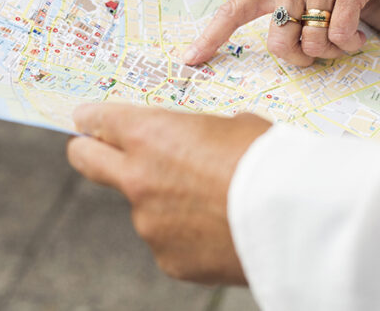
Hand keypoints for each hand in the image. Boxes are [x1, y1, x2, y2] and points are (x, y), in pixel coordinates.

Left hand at [66, 103, 271, 283]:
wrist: (293, 218)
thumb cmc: (269, 159)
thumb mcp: (232, 125)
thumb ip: (197, 134)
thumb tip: (195, 142)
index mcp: (149, 135)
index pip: (98, 121)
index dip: (93, 119)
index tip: (89, 121)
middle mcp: (137, 179)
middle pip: (86, 160)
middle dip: (88, 151)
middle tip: (100, 150)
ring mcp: (149, 224)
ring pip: (144, 207)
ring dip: (165, 201)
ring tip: (215, 200)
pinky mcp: (168, 260)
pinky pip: (170, 241)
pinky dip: (188, 235)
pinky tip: (222, 228)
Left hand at [183, 0, 379, 66]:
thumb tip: (284, 35)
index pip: (233, 11)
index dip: (210, 37)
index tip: (191, 58)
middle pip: (278, 43)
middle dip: (298, 58)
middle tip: (313, 54)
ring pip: (313, 43)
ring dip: (330, 51)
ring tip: (342, 39)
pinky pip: (340, 34)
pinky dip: (349, 43)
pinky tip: (356, 36)